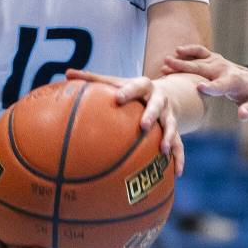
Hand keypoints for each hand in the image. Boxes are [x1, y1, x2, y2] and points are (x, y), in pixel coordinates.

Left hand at [65, 70, 184, 175]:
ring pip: (171, 126)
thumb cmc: (131, 90)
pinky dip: (179, 159)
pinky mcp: (176, 131)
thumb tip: (67, 73)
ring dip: (169, 137)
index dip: (128, 92)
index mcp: (144, 86)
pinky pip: (180, 146)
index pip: (136, 86)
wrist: (165, 93)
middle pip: (157, 106)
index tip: (118, 98)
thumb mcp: (116, 82)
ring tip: (164, 150)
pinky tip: (177, 173)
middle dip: (151, 115)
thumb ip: (92, 79)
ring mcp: (169, 116)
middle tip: (144, 125)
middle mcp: (160, 100)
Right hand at [162, 44, 247, 120]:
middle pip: (202, 69)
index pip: (221, 85)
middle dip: (185, 68)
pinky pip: (200, 51)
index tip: (199, 87)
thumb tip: (242, 115)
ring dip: (181, 61)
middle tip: (168, 67)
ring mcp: (217, 62)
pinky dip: (189, 50)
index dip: (211, 87)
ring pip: (197, 60)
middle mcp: (223, 69)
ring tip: (166, 62)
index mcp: (233, 82)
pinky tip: (177, 51)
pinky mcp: (212, 58)